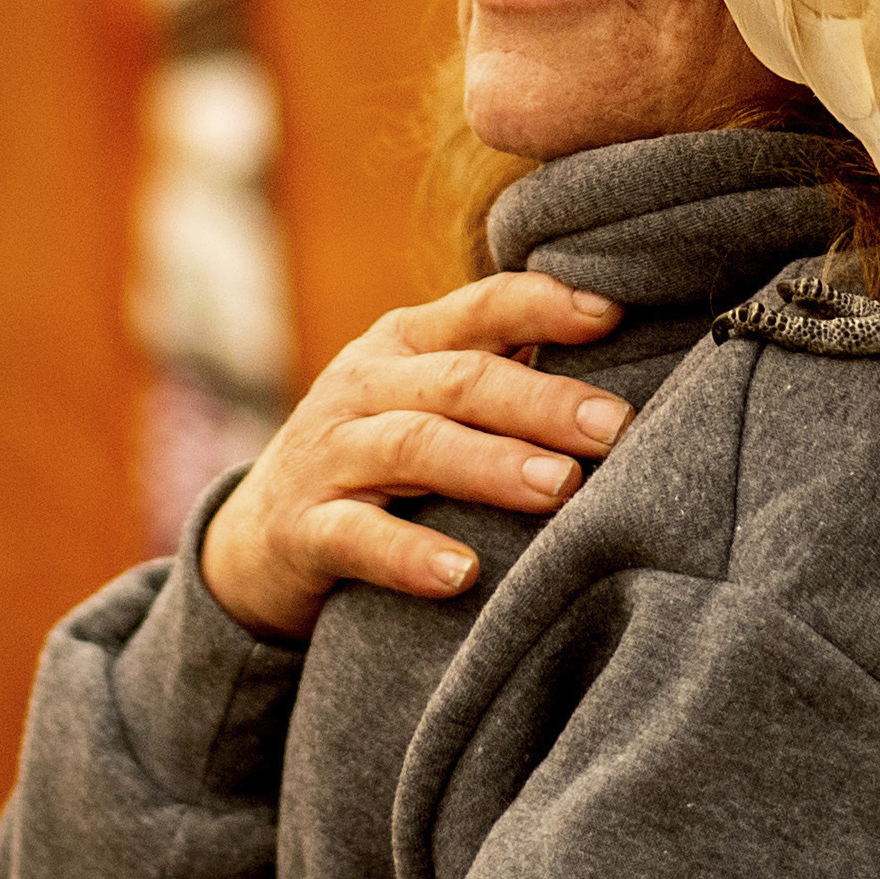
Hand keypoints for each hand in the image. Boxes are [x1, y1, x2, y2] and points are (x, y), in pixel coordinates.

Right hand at [199, 274, 629, 638]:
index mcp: (405, 343)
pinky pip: (358, 538)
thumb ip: (500, 375)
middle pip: (461, 380)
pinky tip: (463, 573)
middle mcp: (364, 386)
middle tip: (614, 428)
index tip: (615, 314)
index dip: (544, 304)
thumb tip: (626, 362)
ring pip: (415, 447)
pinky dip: (409, 555)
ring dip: (490, 465)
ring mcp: (328, 455)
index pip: (481, 307)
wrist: (253, 540)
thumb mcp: (423, 401)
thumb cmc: (376, 460)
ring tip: (560, 487)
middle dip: (543, 400)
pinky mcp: (302, 529)